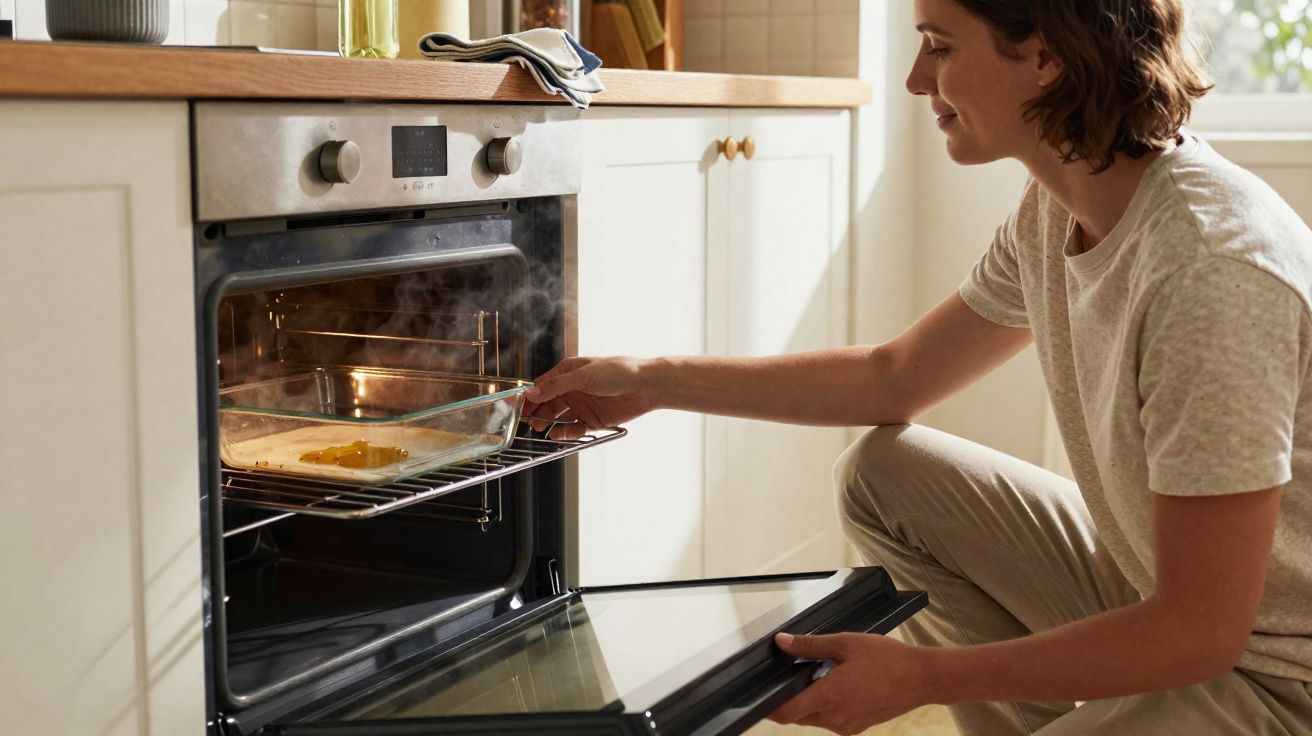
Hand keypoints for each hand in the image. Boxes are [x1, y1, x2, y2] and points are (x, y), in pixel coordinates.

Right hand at [523, 356, 655, 439]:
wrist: (647, 386)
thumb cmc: (619, 371)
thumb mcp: (584, 376)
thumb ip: (557, 386)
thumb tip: (532, 392)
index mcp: (568, 372)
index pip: (542, 386)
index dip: (530, 397)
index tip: (519, 408)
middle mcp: (573, 389)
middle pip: (548, 403)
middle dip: (538, 413)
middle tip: (529, 423)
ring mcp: (583, 404)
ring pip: (559, 417)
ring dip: (550, 424)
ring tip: (542, 430)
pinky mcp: (593, 419)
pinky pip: (574, 428)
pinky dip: (566, 432)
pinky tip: (558, 434)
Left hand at [768, 632, 935, 734]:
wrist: (922, 678)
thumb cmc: (888, 659)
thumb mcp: (845, 643)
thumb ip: (810, 645)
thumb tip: (782, 641)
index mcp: (829, 697)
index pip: (785, 712)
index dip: (768, 706)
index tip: (757, 695)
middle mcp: (835, 718)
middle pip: (796, 716)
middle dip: (788, 699)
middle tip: (787, 675)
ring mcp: (846, 726)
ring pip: (812, 719)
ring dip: (807, 702)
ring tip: (815, 676)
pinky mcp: (856, 727)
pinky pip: (830, 721)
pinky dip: (824, 706)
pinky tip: (834, 685)